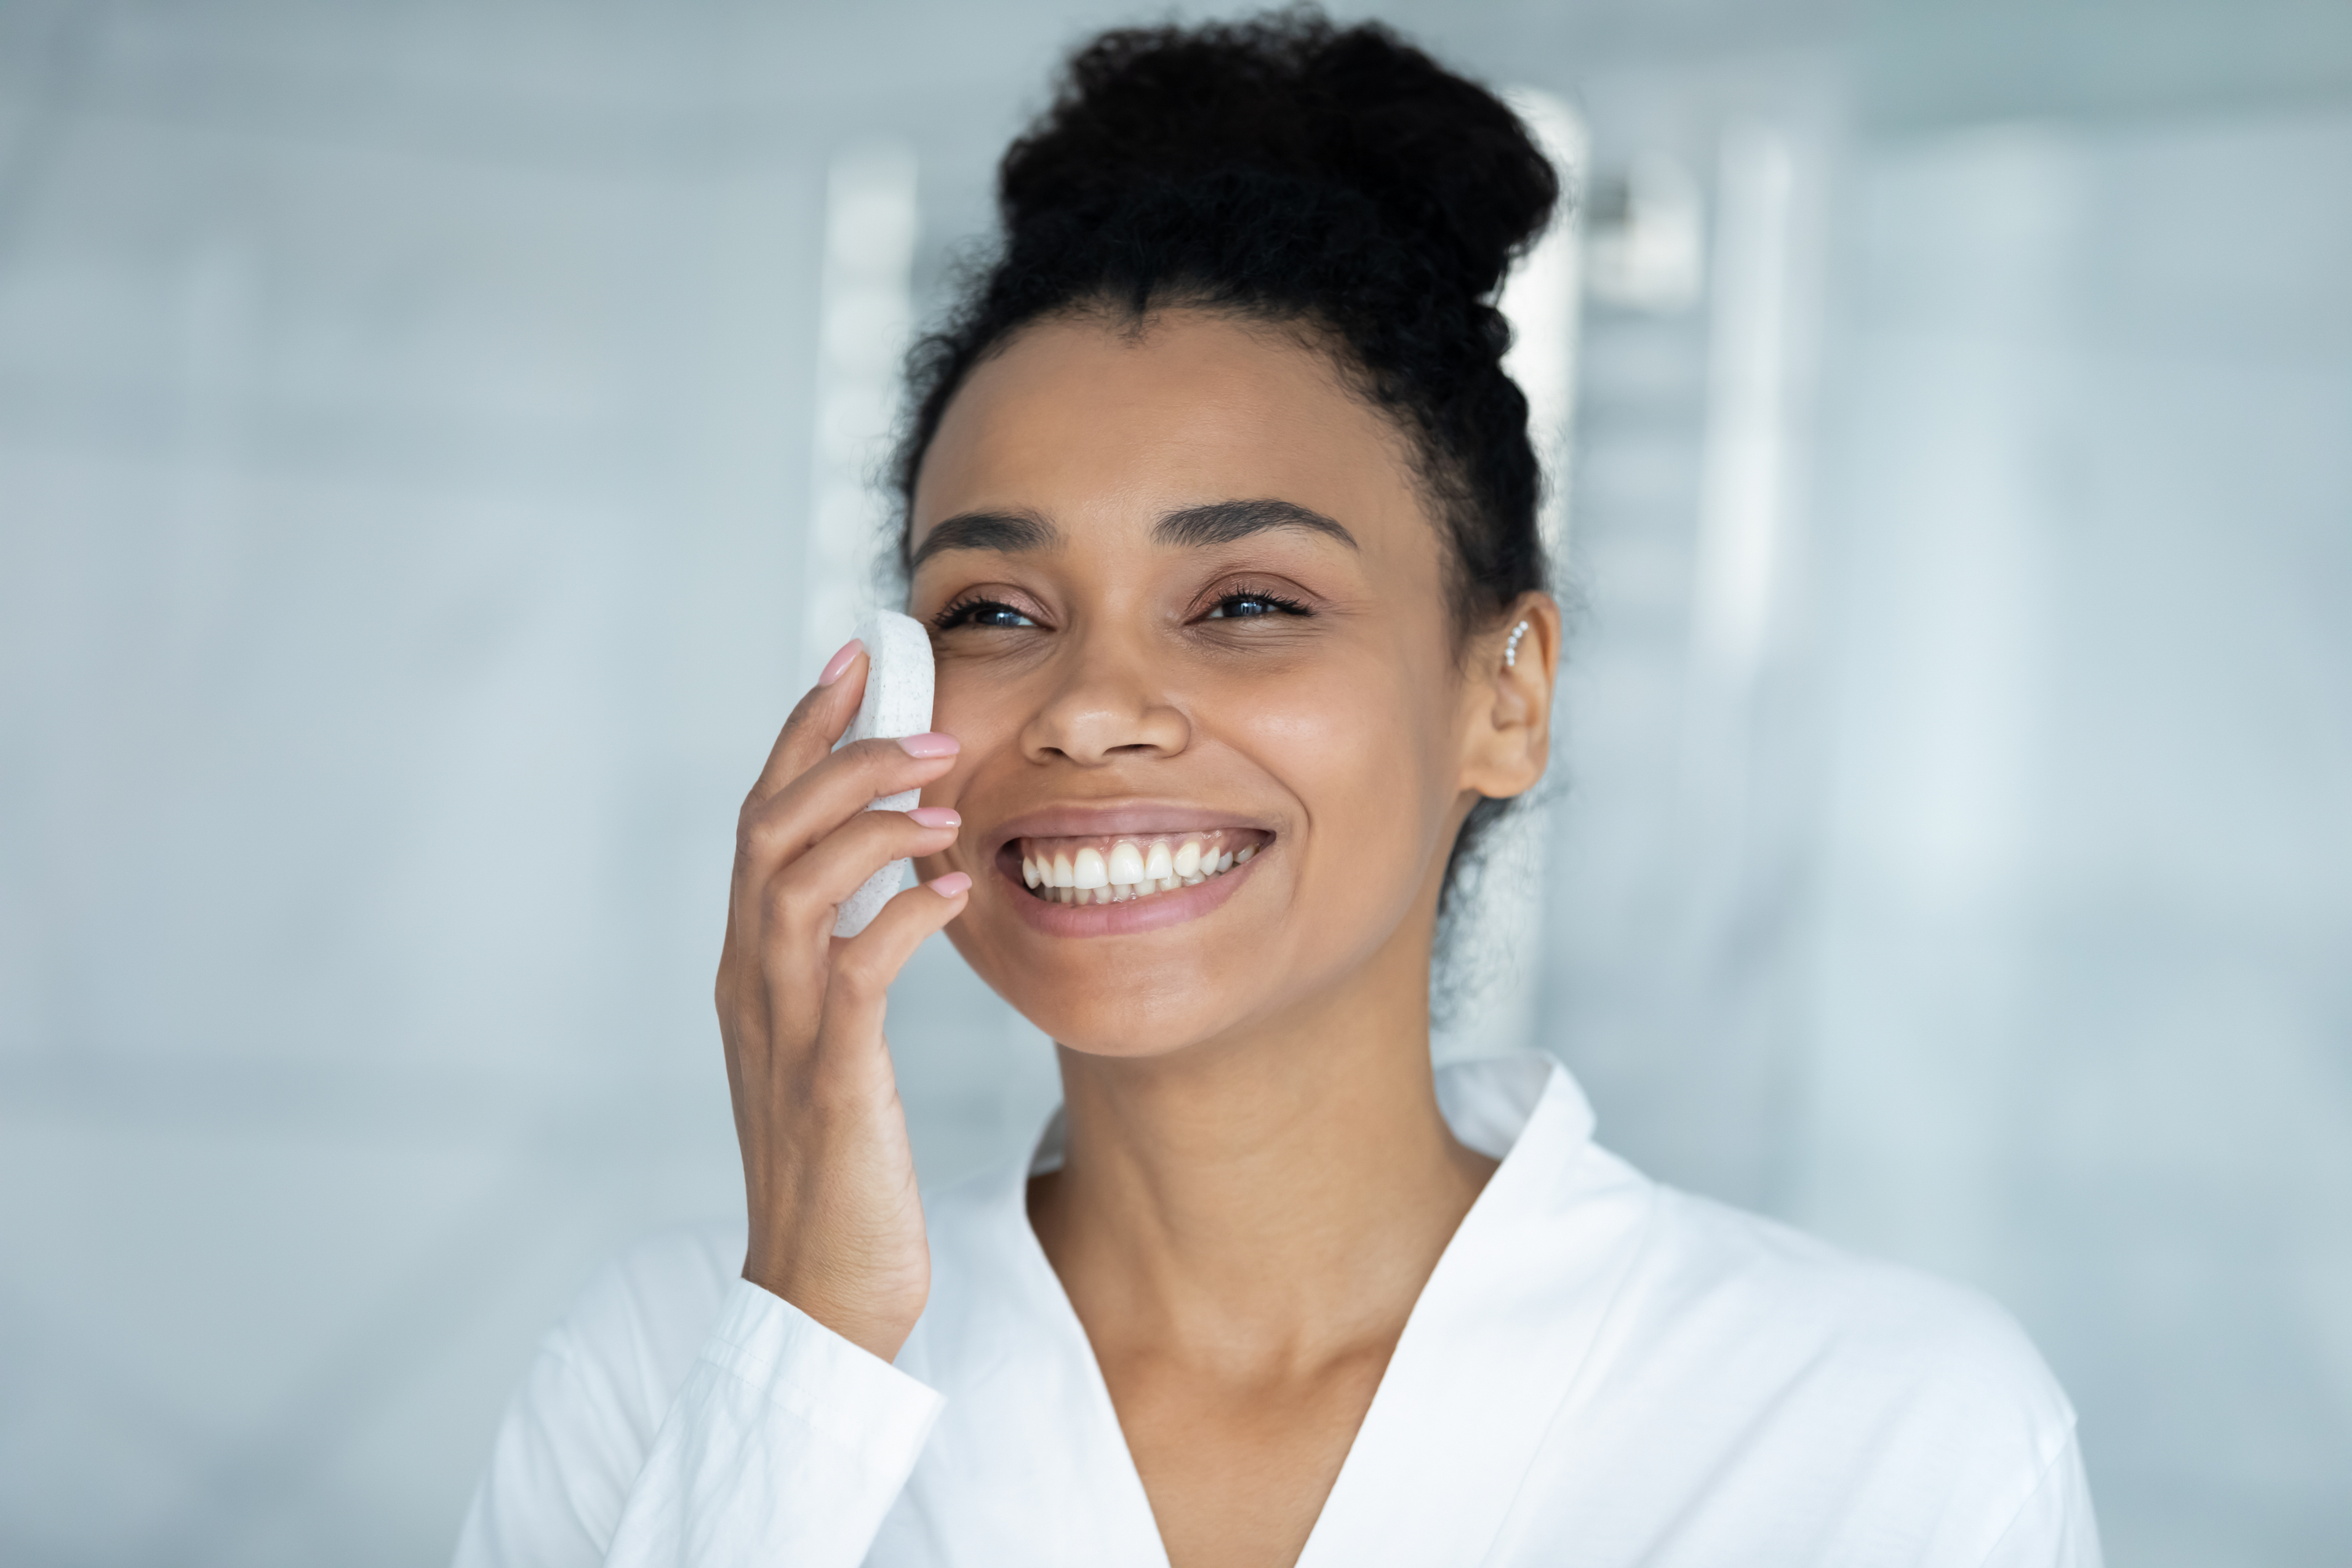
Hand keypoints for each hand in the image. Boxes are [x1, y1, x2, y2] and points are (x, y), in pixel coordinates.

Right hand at [716, 641, 966, 1360]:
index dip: (801, 734)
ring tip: (948, 797)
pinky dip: (903, 914)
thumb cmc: (842, 1165)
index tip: (853, 661)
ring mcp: (782, 1029)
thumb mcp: (835, 1043)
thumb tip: (909, 879)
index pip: (760, 821)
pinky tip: (955, 891)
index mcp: (751, 967)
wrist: (820, 1292)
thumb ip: (849, 958)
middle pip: (767, 829)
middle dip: (839, 755)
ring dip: (872, 821)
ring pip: (795, 881)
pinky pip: (856, 969)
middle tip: (925, 720)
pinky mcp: (830, 1080)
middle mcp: (751, 984)